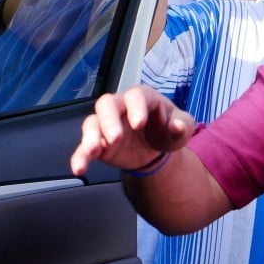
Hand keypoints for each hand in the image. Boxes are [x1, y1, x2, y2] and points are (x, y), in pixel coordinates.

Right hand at [70, 85, 194, 175]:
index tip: (139, 124)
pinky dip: (79, 156)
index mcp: (143, 98)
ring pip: (92, 123)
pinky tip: (79, 167)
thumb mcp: (183, 126)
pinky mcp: (98, 142)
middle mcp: (121, 107)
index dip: (136, 108)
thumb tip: (178, 126)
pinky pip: (83, 147)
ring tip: (93, 150)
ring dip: (90, 136)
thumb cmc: (167, 129)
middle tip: (116, 137)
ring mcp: (106, 124)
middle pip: (107, 104)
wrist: (156, 148)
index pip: (136, 96)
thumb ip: (183, 125)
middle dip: (109, 120)